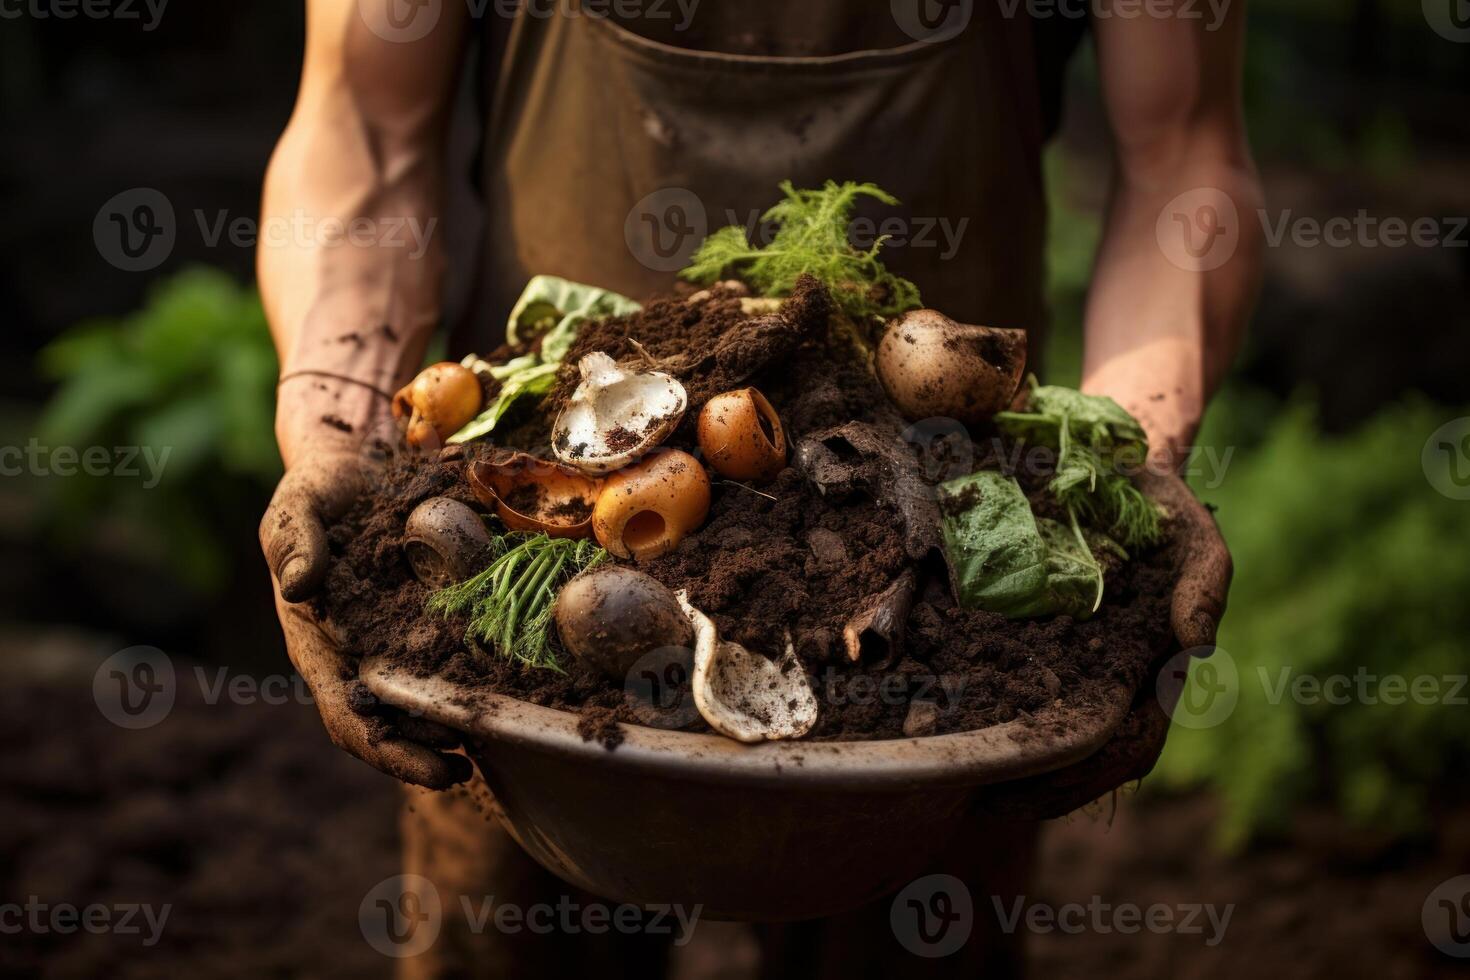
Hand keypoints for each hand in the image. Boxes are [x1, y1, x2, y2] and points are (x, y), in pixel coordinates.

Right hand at [261, 392, 471, 788]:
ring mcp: (396, 641)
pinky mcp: (430, 619)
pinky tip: (518, 686)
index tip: (435, 770)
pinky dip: (482, 677)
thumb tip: (299, 585)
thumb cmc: (317, 492)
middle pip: (394, 727)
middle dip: (431, 754)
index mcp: (320, 648)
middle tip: (474, 764)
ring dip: (462, 726)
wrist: (357, 464)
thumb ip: (293, 543)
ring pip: (428, 702)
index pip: (349, 719)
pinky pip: (455, 657)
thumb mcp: (296, 508)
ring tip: (503, 738)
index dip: (389, 752)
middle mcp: (360, 657)